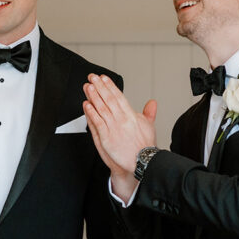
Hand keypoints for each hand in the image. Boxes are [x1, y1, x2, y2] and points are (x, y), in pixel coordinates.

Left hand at [83, 74, 157, 200]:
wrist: (141, 161)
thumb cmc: (145, 146)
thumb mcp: (149, 126)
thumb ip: (149, 113)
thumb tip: (152, 103)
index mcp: (131, 115)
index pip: (119, 96)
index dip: (110, 86)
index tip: (103, 78)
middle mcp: (121, 119)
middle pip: (108, 99)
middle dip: (100, 87)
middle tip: (92, 77)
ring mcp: (113, 128)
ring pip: (101, 108)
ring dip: (93, 96)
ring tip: (87, 87)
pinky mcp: (106, 137)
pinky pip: (96, 122)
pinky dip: (91, 113)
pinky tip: (86, 105)